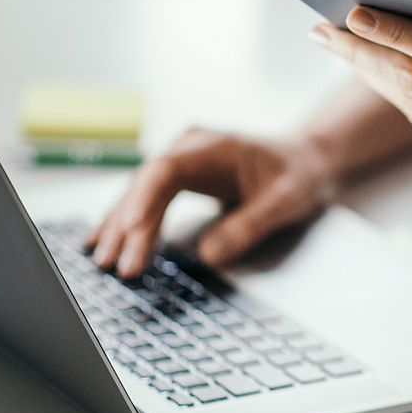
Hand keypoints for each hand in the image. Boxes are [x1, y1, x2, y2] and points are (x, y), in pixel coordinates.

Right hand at [83, 128, 334, 277]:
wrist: (308, 160)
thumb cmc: (300, 175)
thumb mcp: (286, 202)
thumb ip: (249, 225)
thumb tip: (209, 256)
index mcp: (215, 147)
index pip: (167, 170)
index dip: (145, 199)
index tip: (132, 230)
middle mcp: (191, 147)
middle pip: (147, 184)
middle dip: (129, 226)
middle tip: (119, 265)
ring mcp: (182, 159)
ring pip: (141, 192)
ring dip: (122, 226)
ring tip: (104, 261)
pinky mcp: (180, 175)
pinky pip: (147, 197)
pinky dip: (128, 220)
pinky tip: (104, 240)